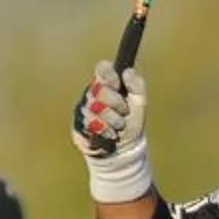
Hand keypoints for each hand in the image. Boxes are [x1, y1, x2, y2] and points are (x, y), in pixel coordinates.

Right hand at [71, 61, 153, 202]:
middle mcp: (92, 94)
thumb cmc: (131, 122)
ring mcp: (84, 110)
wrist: (124, 149)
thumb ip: (137, 86)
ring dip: (114, 120)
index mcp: (107, 84)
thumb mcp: (140, 103)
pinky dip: (106, 131)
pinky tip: (110, 134)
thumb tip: (128, 71)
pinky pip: (91, 125)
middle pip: (100, 90)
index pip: (102, 69)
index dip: (109, 76)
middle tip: (123, 112)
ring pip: (96, 109)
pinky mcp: (78, 126)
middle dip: (117, 104)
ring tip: (118, 126)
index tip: (118, 85)